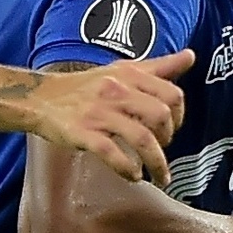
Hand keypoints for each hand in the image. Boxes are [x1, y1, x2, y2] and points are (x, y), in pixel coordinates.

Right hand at [26, 50, 193, 185]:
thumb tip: (190, 56)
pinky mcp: (83, 133)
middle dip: (168, 139)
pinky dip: (128, 169)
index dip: (180, 116)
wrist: (42, 98)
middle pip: (161, 116)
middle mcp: (117, 91)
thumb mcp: (122, 71)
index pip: (172, 94)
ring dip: (156, 163)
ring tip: (159, 176)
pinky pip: (113, 154)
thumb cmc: (85, 87)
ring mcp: (99, 113)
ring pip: (142, 139)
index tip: (173, 129)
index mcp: (129, 75)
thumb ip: (158, 67)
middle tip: (162, 149)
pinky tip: (133, 176)